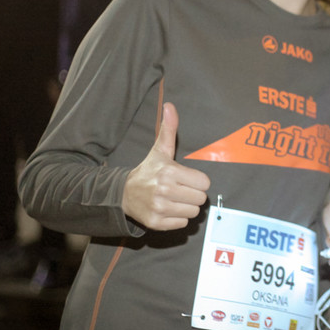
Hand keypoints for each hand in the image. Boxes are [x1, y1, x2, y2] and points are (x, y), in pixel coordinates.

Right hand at [123, 102, 210, 229]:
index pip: (204, 183)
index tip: (186, 178)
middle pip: (200, 199)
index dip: (197, 181)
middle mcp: (164, 190)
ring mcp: (159, 208)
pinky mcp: (156, 223)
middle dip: (193, 194)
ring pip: (193, 212)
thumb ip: (169, 129)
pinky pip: (182, 224)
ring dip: (186, 207)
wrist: (124, 193)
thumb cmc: (149, 171)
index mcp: (169, 172)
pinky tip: (167, 209)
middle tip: (180, 189)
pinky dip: (177, 218)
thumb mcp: (160, 150)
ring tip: (174, 199)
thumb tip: (170, 105)